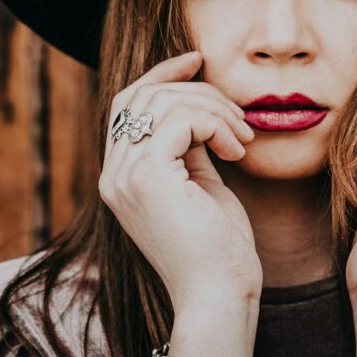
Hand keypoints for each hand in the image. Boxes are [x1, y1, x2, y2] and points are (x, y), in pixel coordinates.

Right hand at [98, 51, 261, 309]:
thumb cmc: (219, 249)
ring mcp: (125, 177)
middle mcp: (114, 175)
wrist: (218, 296)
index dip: (161, 74)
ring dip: (213, 108)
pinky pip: (178, 119)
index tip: (198, 60)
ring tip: (242, 138)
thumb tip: (199, 110)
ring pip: (163, 102)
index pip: (128, 103)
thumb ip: (189, 149)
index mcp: (122, 176)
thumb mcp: (201, 185)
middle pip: (144, 95)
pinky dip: (214, 124)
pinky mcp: (147, 179)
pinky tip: (236, 150)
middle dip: (197, 91)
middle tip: (238, 116)